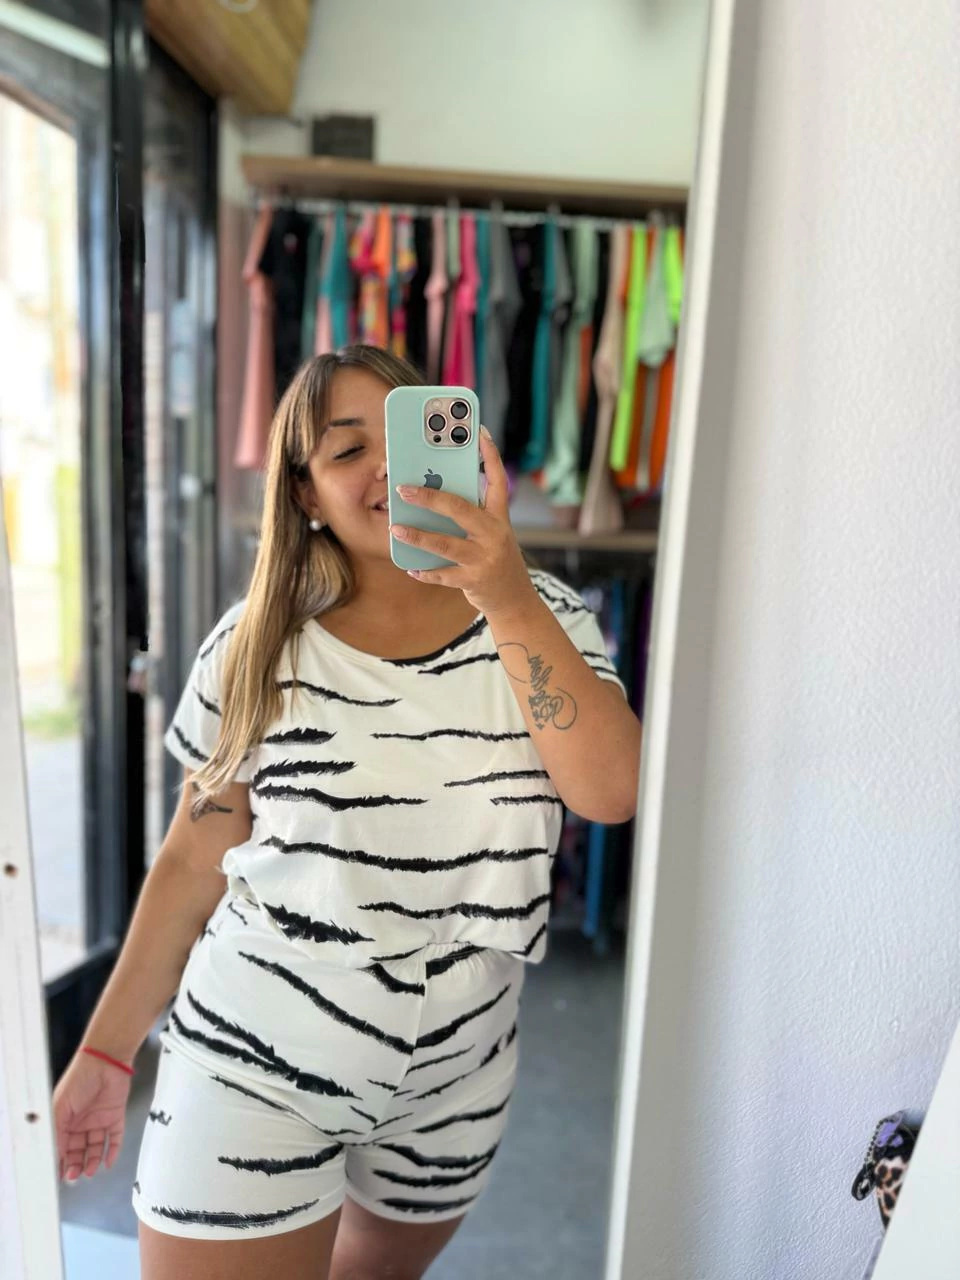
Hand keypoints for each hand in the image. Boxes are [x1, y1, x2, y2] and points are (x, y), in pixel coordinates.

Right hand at [53, 1050, 132, 1182]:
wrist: (106, 1060)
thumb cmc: (80, 1077)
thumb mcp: (61, 1107)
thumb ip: (58, 1131)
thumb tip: (55, 1153)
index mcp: (65, 1118)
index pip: (62, 1145)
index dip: (60, 1160)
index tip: (59, 1175)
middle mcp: (82, 1121)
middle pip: (78, 1149)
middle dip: (75, 1164)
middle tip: (74, 1176)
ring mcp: (99, 1119)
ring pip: (95, 1147)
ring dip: (92, 1161)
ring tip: (89, 1171)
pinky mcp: (115, 1116)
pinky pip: (115, 1138)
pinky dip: (112, 1151)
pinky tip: (108, 1162)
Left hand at [391, 426, 537, 618]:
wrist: (514, 598)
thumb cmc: (495, 558)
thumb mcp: (492, 533)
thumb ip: (470, 516)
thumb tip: (431, 495)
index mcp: (499, 517)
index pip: (497, 480)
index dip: (490, 455)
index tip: (479, 432)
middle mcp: (495, 534)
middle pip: (460, 509)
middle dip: (429, 497)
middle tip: (403, 489)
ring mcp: (484, 558)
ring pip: (446, 544)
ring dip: (418, 536)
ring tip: (395, 529)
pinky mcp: (473, 581)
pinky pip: (442, 573)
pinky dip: (424, 570)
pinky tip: (410, 567)